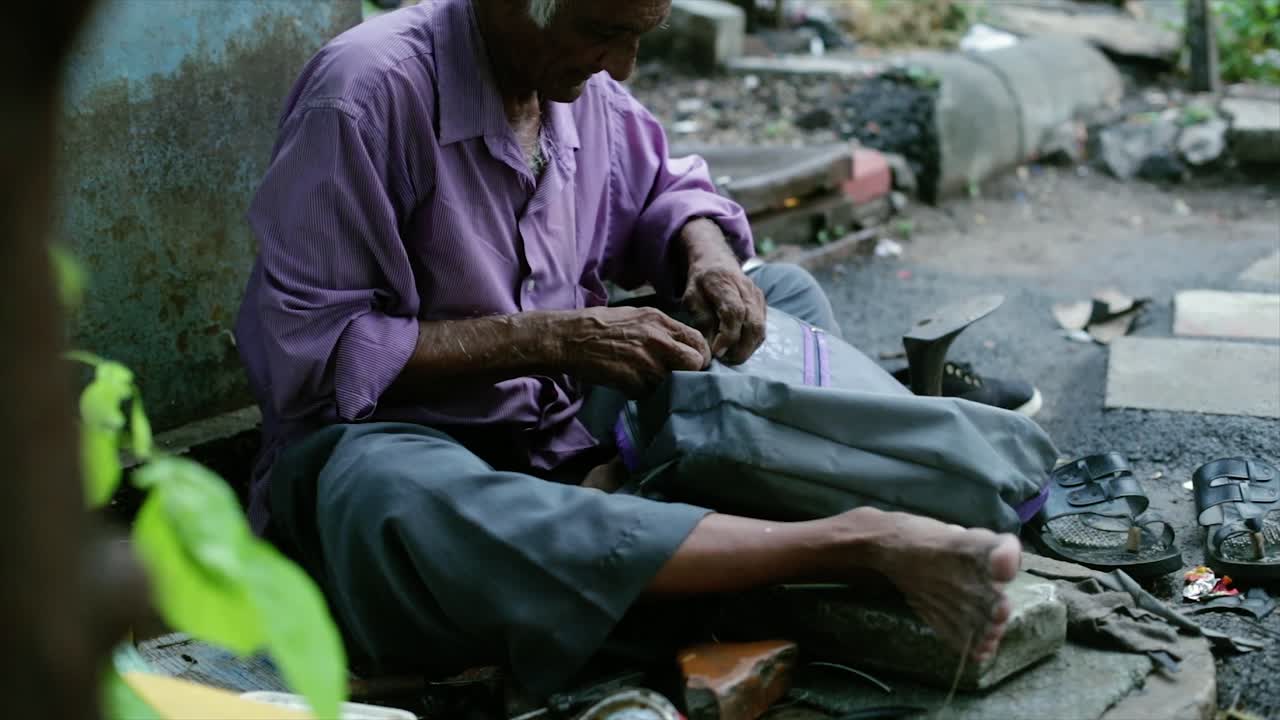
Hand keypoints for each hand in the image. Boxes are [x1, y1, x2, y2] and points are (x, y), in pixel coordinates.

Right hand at [553, 306, 710, 396]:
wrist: (570, 338)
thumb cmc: (601, 325)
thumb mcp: (637, 316)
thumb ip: (662, 330)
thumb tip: (682, 346)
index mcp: (659, 321)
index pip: (698, 341)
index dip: (700, 355)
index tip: (694, 364)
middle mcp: (657, 340)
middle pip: (695, 363)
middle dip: (692, 373)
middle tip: (680, 378)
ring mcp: (645, 361)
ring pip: (673, 382)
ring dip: (665, 386)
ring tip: (650, 381)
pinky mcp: (632, 380)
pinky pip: (649, 393)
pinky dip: (643, 393)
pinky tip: (630, 384)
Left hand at [680, 220, 766, 363]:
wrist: (717, 261)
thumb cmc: (701, 282)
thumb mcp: (691, 297)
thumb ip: (701, 319)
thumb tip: (711, 347)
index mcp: (725, 283)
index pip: (734, 313)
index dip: (727, 336)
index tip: (717, 352)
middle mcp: (746, 289)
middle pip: (753, 323)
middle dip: (741, 348)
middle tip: (726, 361)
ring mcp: (758, 296)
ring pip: (761, 328)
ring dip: (748, 348)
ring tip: (731, 357)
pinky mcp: (762, 304)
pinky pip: (762, 328)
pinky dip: (752, 342)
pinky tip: (738, 348)